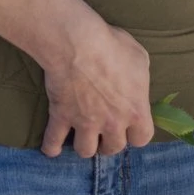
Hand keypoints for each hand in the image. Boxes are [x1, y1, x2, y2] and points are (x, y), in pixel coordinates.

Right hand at [41, 19, 154, 158]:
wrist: (78, 43)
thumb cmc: (112, 46)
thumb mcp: (139, 57)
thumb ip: (140, 79)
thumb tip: (135, 84)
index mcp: (135, 110)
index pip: (142, 138)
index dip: (136, 134)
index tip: (130, 126)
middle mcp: (112, 123)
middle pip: (113, 148)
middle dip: (109, 141)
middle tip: (104, 130)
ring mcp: (85, 123)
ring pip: (86, 150)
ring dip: (85, 145)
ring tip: (82, 137)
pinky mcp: (61, 117)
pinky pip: (53, 141)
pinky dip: (51, 146)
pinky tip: (51, 148)